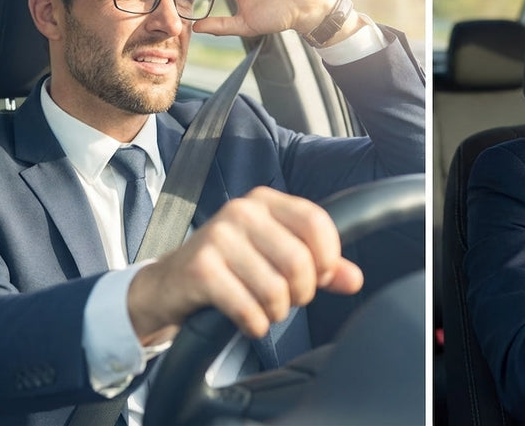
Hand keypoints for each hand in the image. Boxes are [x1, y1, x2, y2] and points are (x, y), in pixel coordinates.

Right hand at [127, 186, 362, 344]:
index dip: (327, 258)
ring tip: (266, 309)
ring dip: (276, 312)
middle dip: (301, 293)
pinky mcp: (201, 269)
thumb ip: (320, 266)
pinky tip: (249, 321)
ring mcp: (218, 237)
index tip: (319, 277)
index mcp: (265, 201)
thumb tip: (354, 279)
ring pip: (275, 289)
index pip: (316, 222)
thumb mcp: (277, 257)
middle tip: (288, 300)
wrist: (170, 283)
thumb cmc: (232, 268)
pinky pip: (248, 308)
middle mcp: (242, 211)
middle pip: (299, 261)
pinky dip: (255, 324)